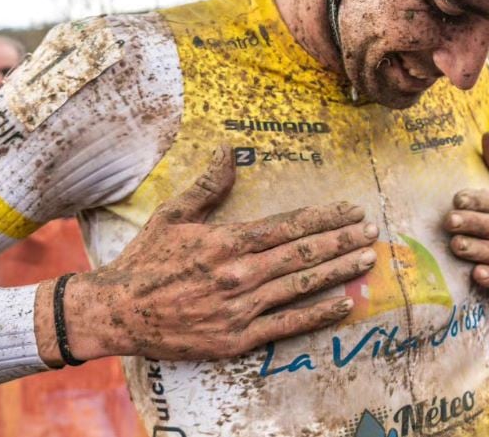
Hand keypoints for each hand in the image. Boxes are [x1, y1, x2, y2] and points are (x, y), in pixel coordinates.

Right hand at [34, 146, 377, 364]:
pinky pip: (287, 325)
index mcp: (228, 242)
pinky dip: (318, 314)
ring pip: (301, 285)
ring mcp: (241, 308)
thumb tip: (228, 150)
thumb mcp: (173, 216)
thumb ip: (208, 186)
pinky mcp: (238, 338)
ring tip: (367, 258)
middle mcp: (240, 273)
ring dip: (338, 271)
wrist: (117, 313)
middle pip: (304, 253)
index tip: (351, 209)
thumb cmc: (146, 261)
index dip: (325, 216)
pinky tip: (343, 303)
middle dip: (342, 240)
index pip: (290, 225)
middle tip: (372, 230)